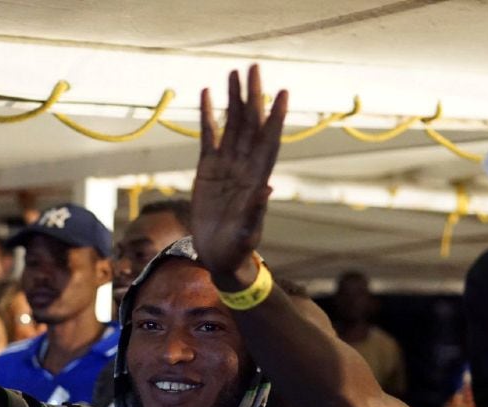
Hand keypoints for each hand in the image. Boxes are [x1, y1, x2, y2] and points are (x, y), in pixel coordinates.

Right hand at [191, 65, 287, 284]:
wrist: (220, 257)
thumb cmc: (238, 248)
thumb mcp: (247, 232)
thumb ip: (256, 211)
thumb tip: (268, 189)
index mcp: (257, 178)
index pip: (268, 141)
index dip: (275, 118)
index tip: (282, 93)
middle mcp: (244, 166)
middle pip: (251, 124)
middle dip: (253, 96)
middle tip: (254, 68)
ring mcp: (226, 166)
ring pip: (231, 125)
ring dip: (233, 99)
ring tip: (233, 73)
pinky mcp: (207, 170)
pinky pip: (208, 137)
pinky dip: (207, 116)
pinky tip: (205, 95)